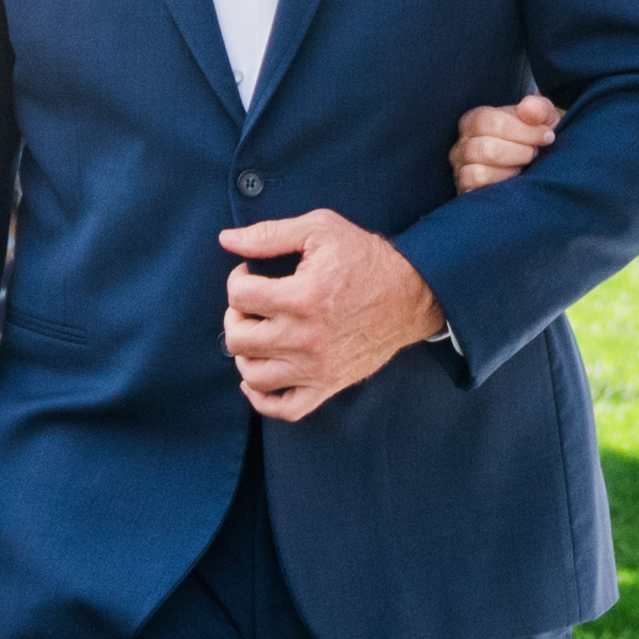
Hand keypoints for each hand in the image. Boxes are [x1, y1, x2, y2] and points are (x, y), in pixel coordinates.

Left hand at [218, 207, 445, 416]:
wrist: (412, 293)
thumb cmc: (366, 258)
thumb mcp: (320, 230)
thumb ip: (269, 234)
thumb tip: (226, 240)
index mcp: (301, 297)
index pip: (239, 296)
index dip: (237, 279)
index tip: (249, 274)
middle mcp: (305, 337)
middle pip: (238, 338)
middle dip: (235, 315)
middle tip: (250, 303)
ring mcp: (316, 367)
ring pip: (253, 375)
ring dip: (244, 353)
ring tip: (255, 333)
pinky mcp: (329, 385)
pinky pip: (285, 409)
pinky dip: (262, 400)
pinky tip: (256, 378)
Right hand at [444, 85, 564, 190]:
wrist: (532, 160)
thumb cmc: (532, 134)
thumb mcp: (541, 117)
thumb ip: (538, 108)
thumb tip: (529, 108)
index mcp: (475, 119)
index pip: (491, 122)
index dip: (524, 130)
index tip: (547, 136)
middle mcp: (462, 143)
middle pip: (487, 149)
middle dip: (519, 152)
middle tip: (534, 153)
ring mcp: (461, 168)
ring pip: (479, 172)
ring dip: (509, 170)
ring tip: (523, 166)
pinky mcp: (465, 189)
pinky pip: (475, 189)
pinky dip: (497, 185)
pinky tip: (512, 180)